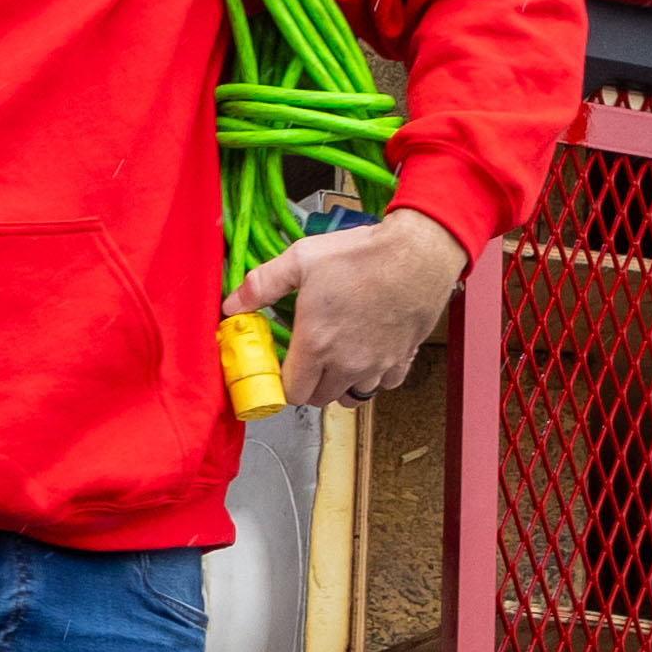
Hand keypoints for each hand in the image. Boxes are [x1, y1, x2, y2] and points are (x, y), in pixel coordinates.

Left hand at [237, 210, 467, 410]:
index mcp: (317, 344)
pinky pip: (383, 385)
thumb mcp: (301, 259)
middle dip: (307, 383)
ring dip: (339, 384)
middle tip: (306, 357)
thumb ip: (262, 285)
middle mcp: (347, 363)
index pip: (290, 392)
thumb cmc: (363, 255)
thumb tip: (233, 304)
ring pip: (350, 397)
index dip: (282, 381)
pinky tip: (367, 353)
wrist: (418, 252)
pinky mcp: (401, 359)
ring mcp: (377, 365)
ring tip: (335, 358)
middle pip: (318, 398)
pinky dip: (373, 377)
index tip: (282, 364)